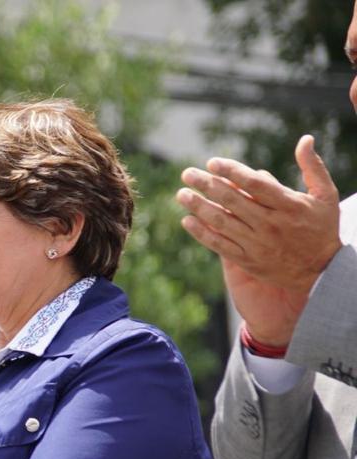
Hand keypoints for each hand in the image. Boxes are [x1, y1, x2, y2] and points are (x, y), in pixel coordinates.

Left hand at [177, 135, 341, 341]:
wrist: (322, 270)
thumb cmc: (322, 228)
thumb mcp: (325, 196)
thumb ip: (313, 167)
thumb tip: (305, 139)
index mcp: (289, 205)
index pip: (255, 184)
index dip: (232, 171)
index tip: (212, 162)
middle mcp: (271, 224)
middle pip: (232, 201)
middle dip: (207, 185)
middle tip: (187, 173)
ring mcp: (258, 244)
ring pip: (222, 222)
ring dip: (199, 207)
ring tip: (182, 194)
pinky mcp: (248, 260)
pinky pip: (220, 245)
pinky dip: (202, 234)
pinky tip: (187, 221)